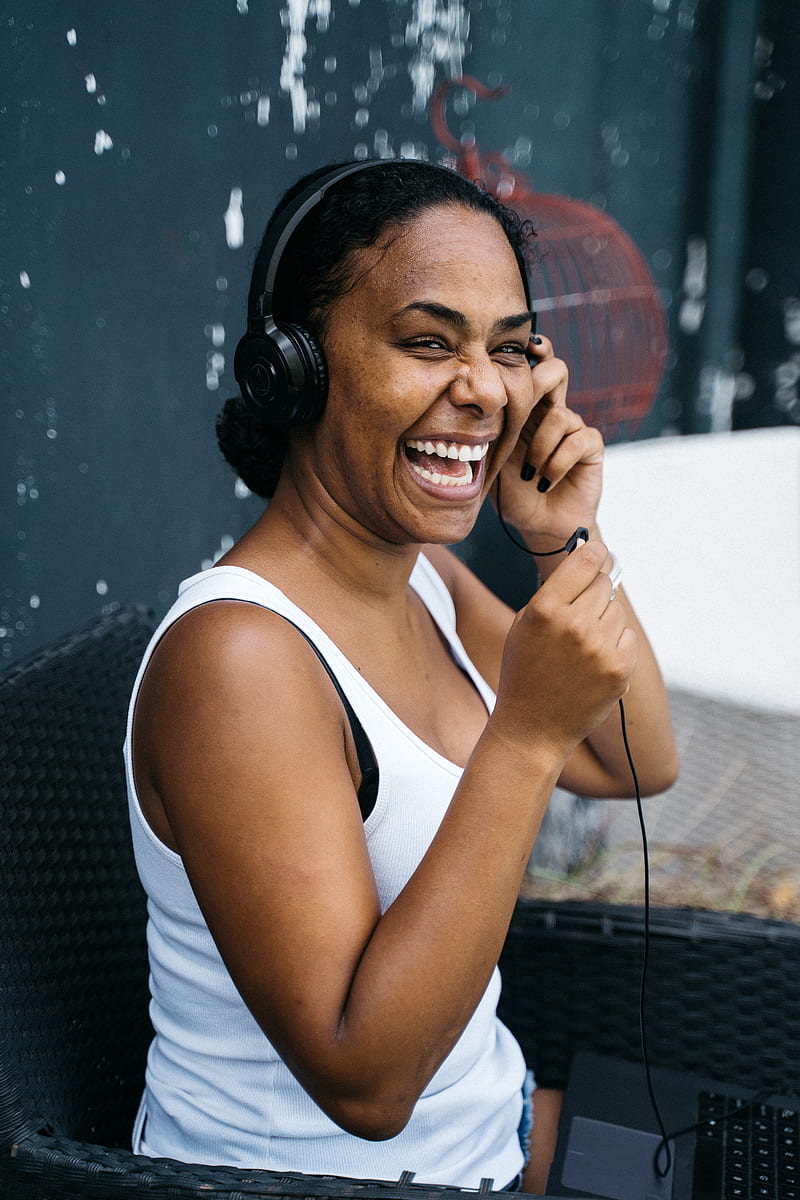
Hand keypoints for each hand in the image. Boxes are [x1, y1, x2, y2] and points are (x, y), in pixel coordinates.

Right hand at [489, 539, 637, 757]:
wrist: (532, 727)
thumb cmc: (525, 671)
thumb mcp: (524, 625)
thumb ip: (556, 592)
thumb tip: (592, 559)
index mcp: (545, 609)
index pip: (586, 560)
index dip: (595, 553)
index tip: (598, 553)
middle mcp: (575, 625)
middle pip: (604, 584)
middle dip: (593, 595)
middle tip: (577, 618)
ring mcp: (600, 648)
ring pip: (617, 612)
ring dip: (604, 622)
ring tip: (581, 648)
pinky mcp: (619, 669)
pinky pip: (628, 638)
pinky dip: (615, 646)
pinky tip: (593, 664)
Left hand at [493, 335, 603, 547]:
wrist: (540, 526)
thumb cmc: (512, 494)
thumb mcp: (493, 460)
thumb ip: (489, 432)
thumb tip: (468, 406)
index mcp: (527, 410)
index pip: (533, 368)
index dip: (533, 352)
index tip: (524, 346)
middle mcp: (552, 413)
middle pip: (556, 372)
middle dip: (539, 382)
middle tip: (523, 408)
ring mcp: (574, 429)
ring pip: (560, 415)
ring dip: (540, 448)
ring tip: (530, 474)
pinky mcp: (591, 448)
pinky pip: (577, 441)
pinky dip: (556, 464)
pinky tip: (545, 482)